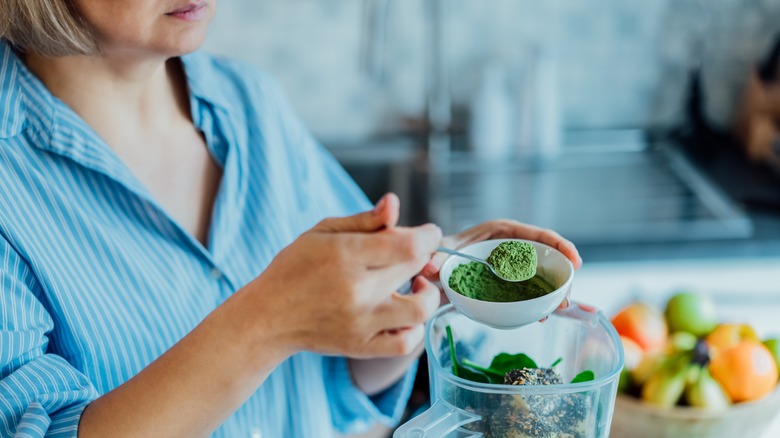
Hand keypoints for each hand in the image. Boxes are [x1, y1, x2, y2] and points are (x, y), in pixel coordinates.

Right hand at [246, 194, 441, 358]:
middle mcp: (356, 290)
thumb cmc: (296, 268)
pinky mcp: (361, 347)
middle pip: (414, 268)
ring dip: (427, 293)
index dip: (428, 235)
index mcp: (346, 255)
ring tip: (416, 285)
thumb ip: (365, 220)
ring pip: (420, 310)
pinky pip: (405, 344)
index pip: (409, 244)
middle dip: (422, 256)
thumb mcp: (323, 232)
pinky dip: (415, 328)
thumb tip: (394, 202)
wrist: (268, 317)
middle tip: (409, 254)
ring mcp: (360, 322)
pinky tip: (404, 313)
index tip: (427, 233)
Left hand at [419, 219, 581, 307]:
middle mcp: (511, 247)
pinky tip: (541, 316)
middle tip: (566, 298)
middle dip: (562, 274)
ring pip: (541, 275)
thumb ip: (435, 259)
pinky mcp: (510, 284)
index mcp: (500, 232)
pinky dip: (538, 302)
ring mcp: (513, 267)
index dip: (559, 245)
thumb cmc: (439, 255)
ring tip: (558, 309)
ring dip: (553, 291)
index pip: (536, 235)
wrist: (432, 273)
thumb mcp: (438, 254)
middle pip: (545, 256)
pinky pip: (529, 291)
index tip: (575, 261)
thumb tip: (430, 266)